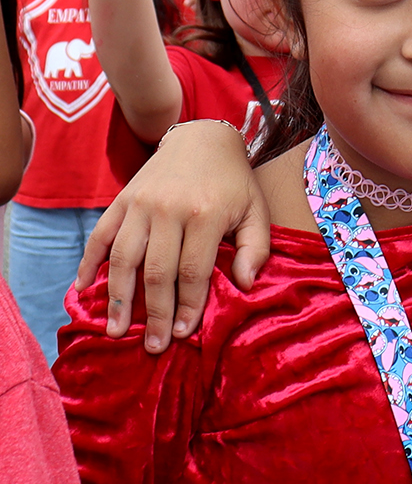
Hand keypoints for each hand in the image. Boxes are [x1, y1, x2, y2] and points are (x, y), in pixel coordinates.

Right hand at [76, 121, 269, 351]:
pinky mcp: (121, 200)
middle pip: (156, 272)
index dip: (187, 306)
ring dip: (117, 298)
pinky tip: (84, 289)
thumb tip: (244, 284)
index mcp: (205, 215)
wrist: (203, 138)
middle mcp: (169, 209)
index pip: (193, 271)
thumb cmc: (234, 182)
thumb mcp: (256, 210)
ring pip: (123, 258)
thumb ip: (255, 247)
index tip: (183, 334)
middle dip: (154, 313)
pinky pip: (100, 235)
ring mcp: (140, 204)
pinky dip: (88, 262)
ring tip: (115, 330)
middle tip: (152, 345)